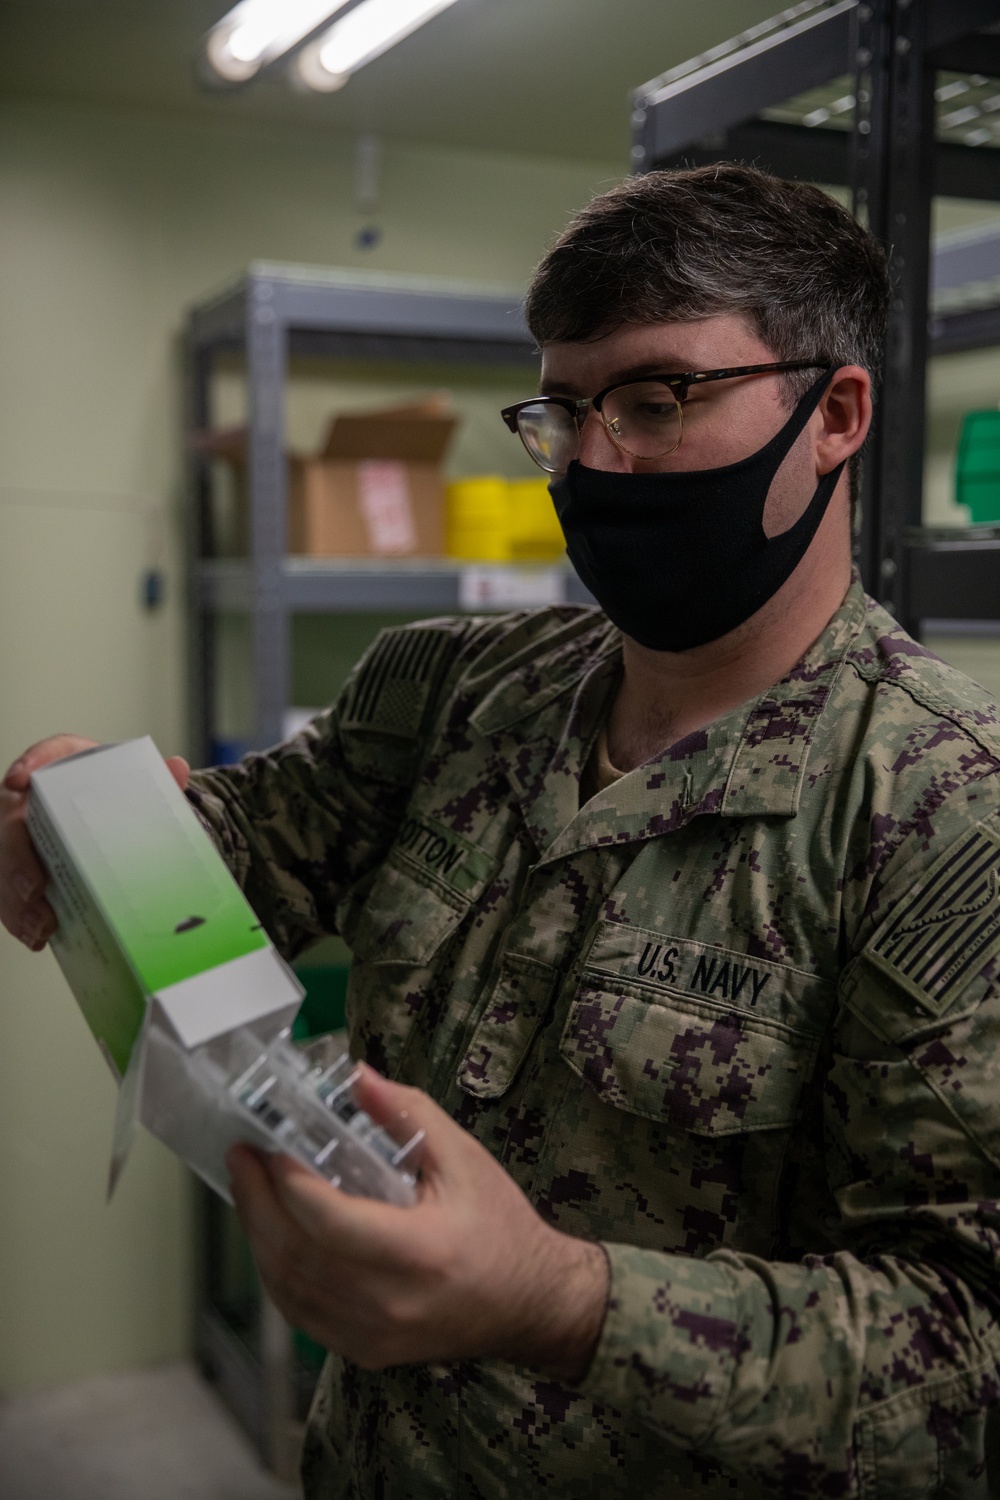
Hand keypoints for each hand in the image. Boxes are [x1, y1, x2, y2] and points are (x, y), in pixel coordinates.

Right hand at [1, 735, 189, 949]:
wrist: (110, 813)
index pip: (40, 757)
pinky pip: (11, 894)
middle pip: (9, 823)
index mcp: (60, 768)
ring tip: (42, 926)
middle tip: (34, 889)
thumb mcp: (134, 786)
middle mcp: (30, 801)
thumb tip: (177, 769)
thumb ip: (155, 777)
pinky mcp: (21, 870)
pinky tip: (38, 936)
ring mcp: (20, 838)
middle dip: (16, 859)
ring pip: (5, 865)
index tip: (20, 781)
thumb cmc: (113, 795)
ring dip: (17, 900)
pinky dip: (22, 918)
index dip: (26, 765)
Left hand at [227, 1064, 608, 1379]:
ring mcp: (372, 1336)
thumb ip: (407, 1115)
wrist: (532, 1304)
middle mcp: (390, 1304)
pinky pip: (301, 1314)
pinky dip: (277, 1272)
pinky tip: (271, 1236)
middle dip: (257, 1202)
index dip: (290, 1184)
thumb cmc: (501, 1226)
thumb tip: (356, 1077)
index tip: (269, 1146)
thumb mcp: (464, 1159)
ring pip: (290, 1289)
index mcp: (421, 1253)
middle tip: (241, 1157)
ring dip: (259, 1236)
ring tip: (249, 1188)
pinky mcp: (364, 1351)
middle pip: (297, 1257)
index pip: (331, 1223)